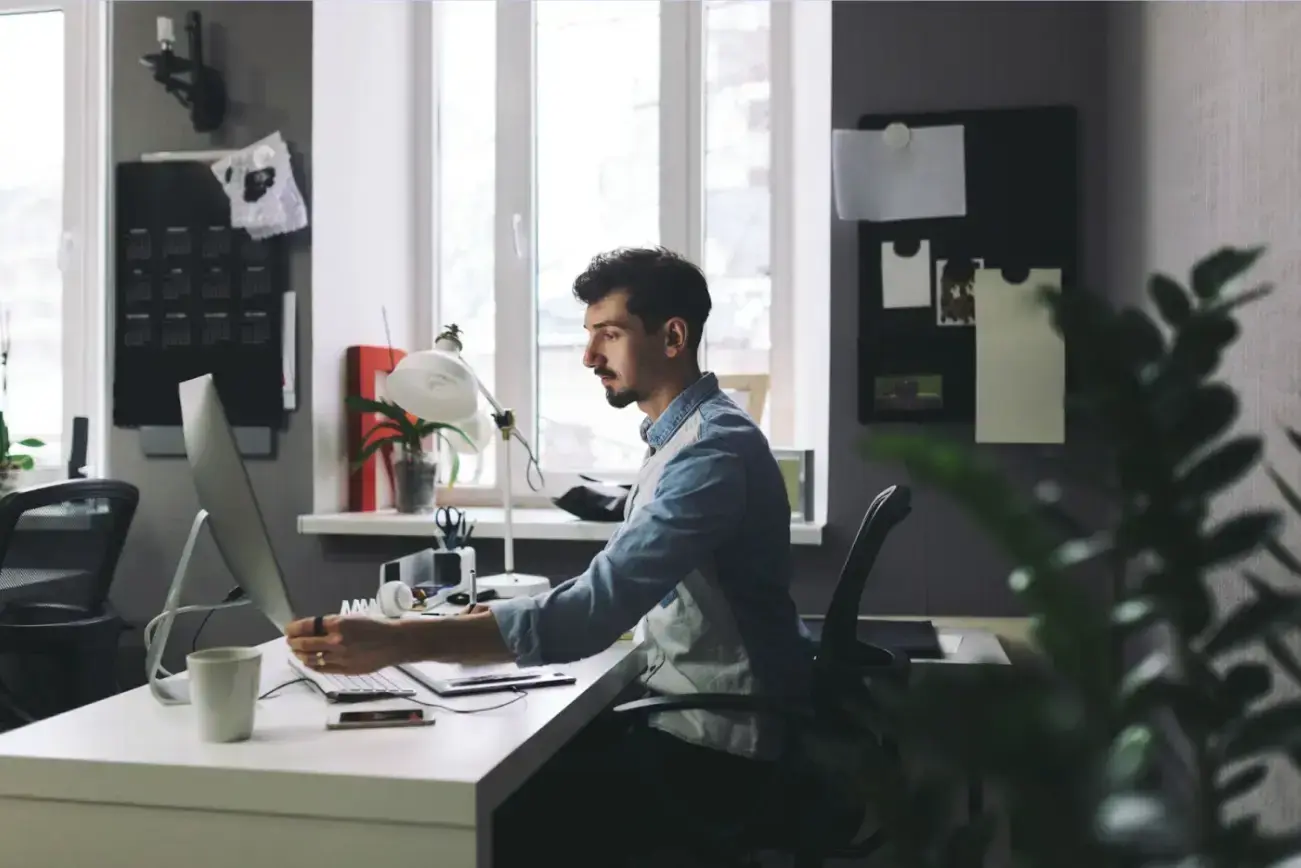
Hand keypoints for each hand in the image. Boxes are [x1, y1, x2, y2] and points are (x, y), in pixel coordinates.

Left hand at [285, 615, 407, 675]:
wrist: (394, 642)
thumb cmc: (376, 627)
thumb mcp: (353, 618)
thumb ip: (332, 624)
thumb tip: (312, 629)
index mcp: (338, 624)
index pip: (307, 626)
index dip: (294, 628)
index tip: (289, 629)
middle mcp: (336, 641)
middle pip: (305, 643)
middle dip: (294, 642)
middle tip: (290, 640)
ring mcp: (340, 657)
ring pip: (311, 658)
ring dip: (300, 654)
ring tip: (297, 652)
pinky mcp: (345, 669)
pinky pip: (321, 669)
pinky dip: (312, 665)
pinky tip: (309, 662)